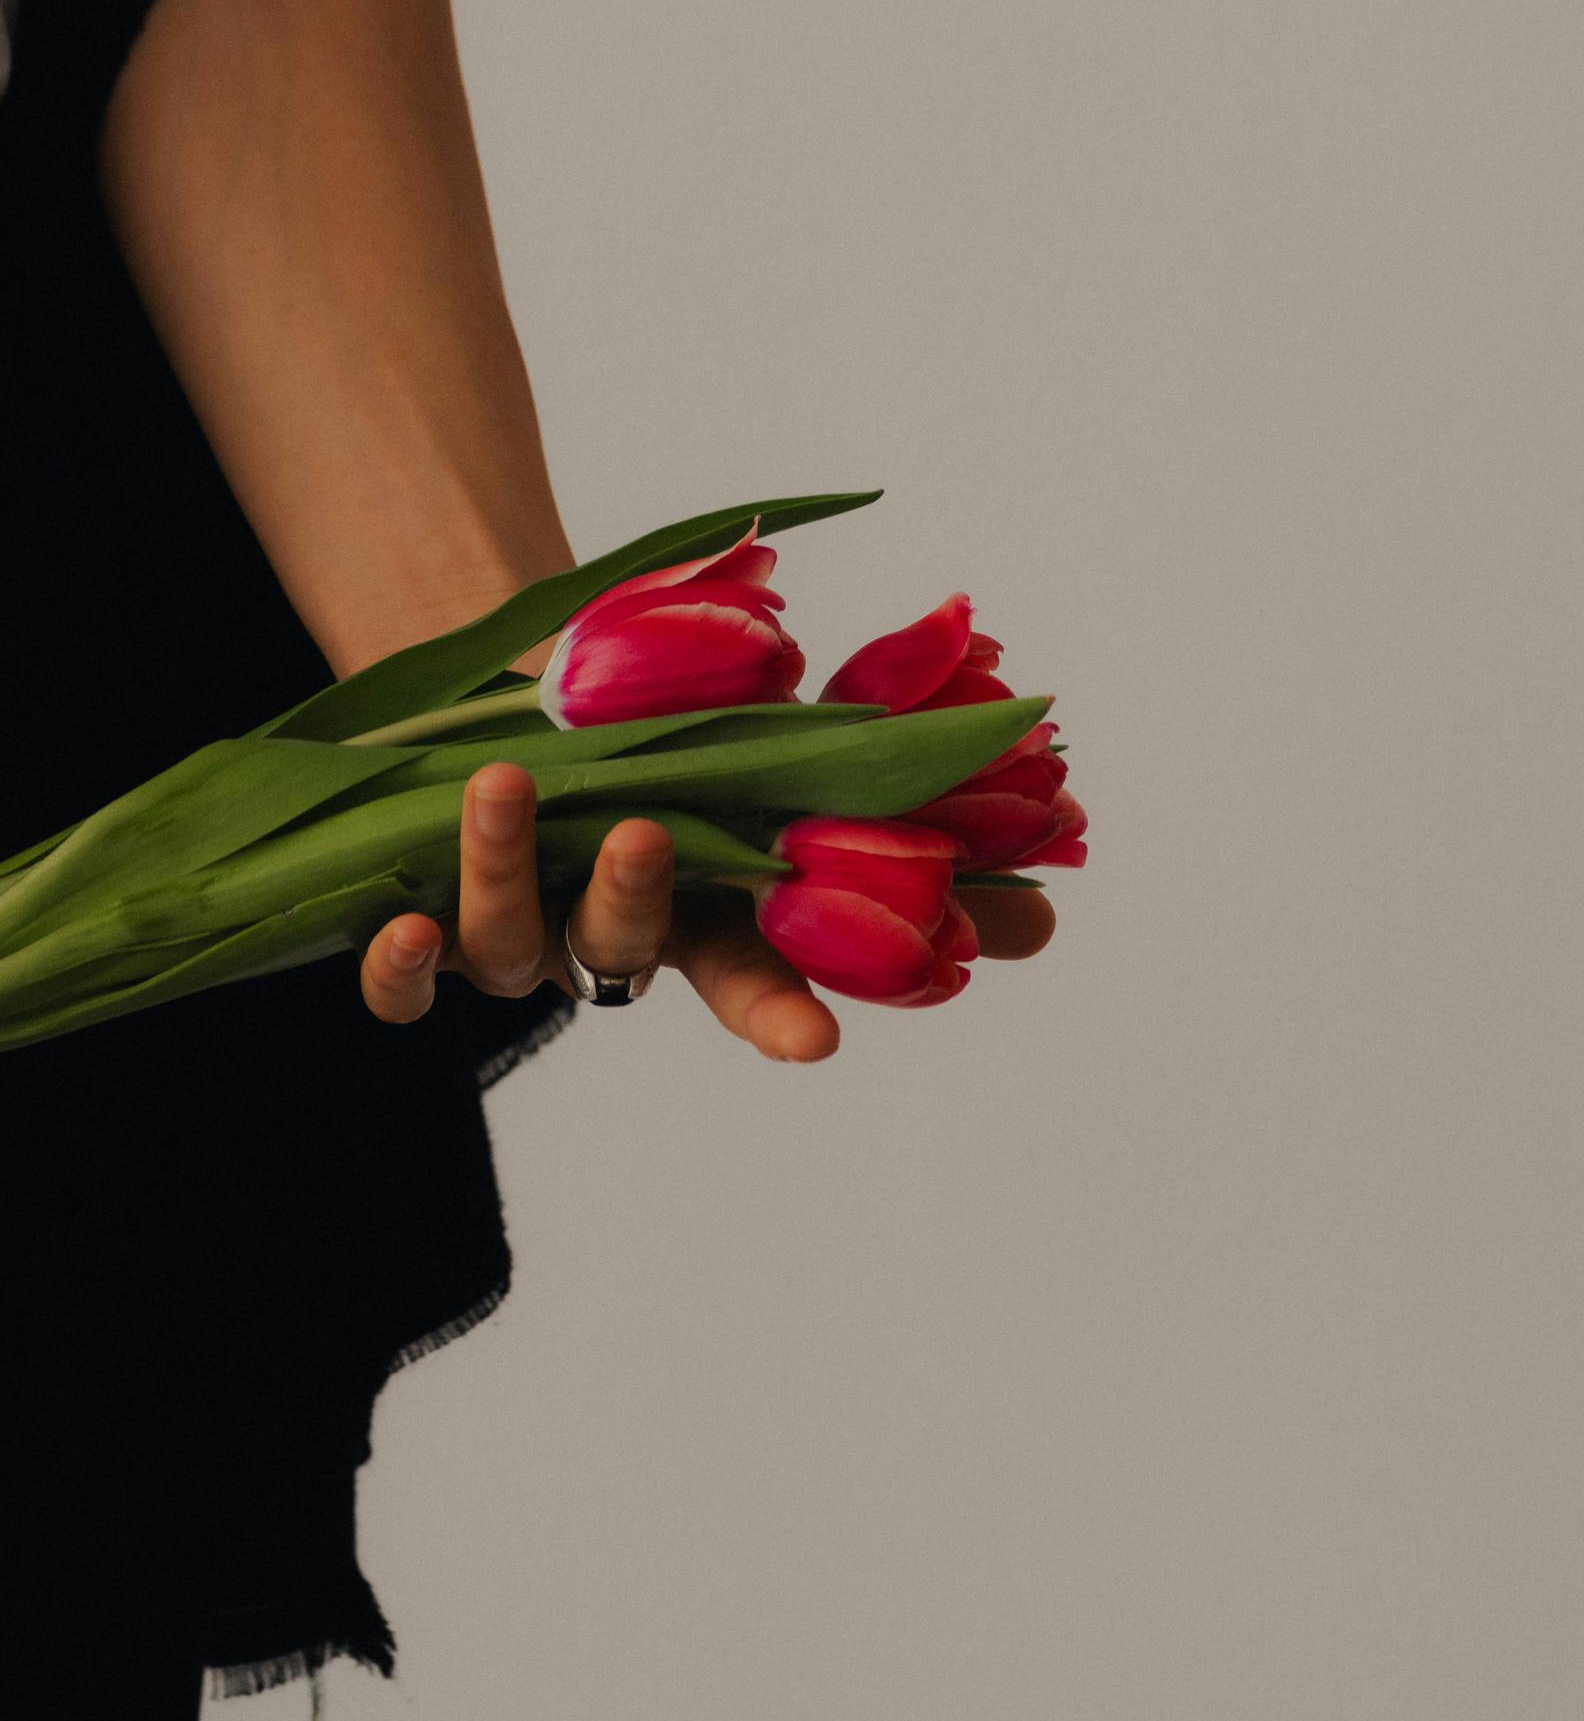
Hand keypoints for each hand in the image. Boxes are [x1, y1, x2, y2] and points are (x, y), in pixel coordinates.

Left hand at [358, 760, 1055, 1059]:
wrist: (527, 680)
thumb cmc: (680, 724)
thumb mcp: (800, 762)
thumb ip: (909, 830)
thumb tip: (1050, 914)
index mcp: (707, 909)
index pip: (758, 975)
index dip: (779, 1012)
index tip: (814, 1041)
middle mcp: (615, 936)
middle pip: (625, 951)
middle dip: (639, 903)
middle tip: (646, 834)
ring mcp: (521, 931)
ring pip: (512, 942)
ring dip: (505, 872)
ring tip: (503, 787)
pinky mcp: (432, 913)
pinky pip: (409, 976)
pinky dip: (399, 961)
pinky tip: (395, 922)